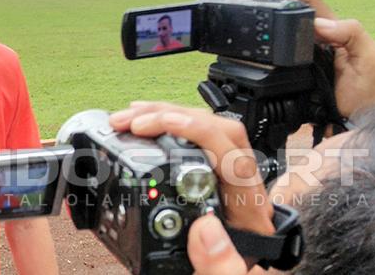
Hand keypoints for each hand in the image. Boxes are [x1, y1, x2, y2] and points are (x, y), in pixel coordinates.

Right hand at [109, 102, 275, 269]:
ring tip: (125, 118)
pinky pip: (192, 135)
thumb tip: (204, 231)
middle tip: (129, 123)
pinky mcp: (209, 169)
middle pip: (218, 129)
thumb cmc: (233, 270)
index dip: (200, 133)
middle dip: (170, 117)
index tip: (163, 125)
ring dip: (163, 115)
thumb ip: (220, 265)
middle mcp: (242, 184)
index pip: (232, 157)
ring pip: (205, 126)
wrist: (234, 270)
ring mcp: (226, 173)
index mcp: (249, 209)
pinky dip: (163, 124)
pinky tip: (140, 122)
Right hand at [228, 0, 374, 116]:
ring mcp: (298, 51)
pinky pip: (269, 49)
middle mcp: (313, 35)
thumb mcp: (368, 59)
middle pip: (284, 6)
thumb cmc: (365, 92)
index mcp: (332, 27)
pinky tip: (240, 37)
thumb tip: (320, 23)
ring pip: (274, 25)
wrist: (353, 121)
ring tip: (231, 4)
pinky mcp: (287, 68)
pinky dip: (253, 40)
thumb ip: (352, 35)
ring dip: (252, 12)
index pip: (305, 0)